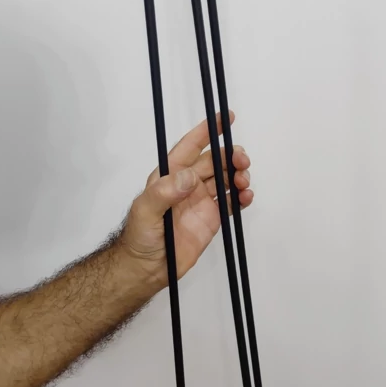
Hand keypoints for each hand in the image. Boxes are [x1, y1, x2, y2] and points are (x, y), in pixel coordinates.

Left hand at [118, 111, 252, 292]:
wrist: (146, 269)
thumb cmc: (139, 237)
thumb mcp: (145, 211)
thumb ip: (165, 193)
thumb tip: (189, 177)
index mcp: (170, 175)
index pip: (191, 146)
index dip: (208, 130)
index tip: (226, 117)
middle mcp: (188, 184)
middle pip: (214, 161)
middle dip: (230, 155)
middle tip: (241, 160)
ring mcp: (201, 201)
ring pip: (226, 178)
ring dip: (239, 175)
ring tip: (244, 183)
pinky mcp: (212, 219)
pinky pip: (231, 202)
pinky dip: (242, 196)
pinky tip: (246, 197)